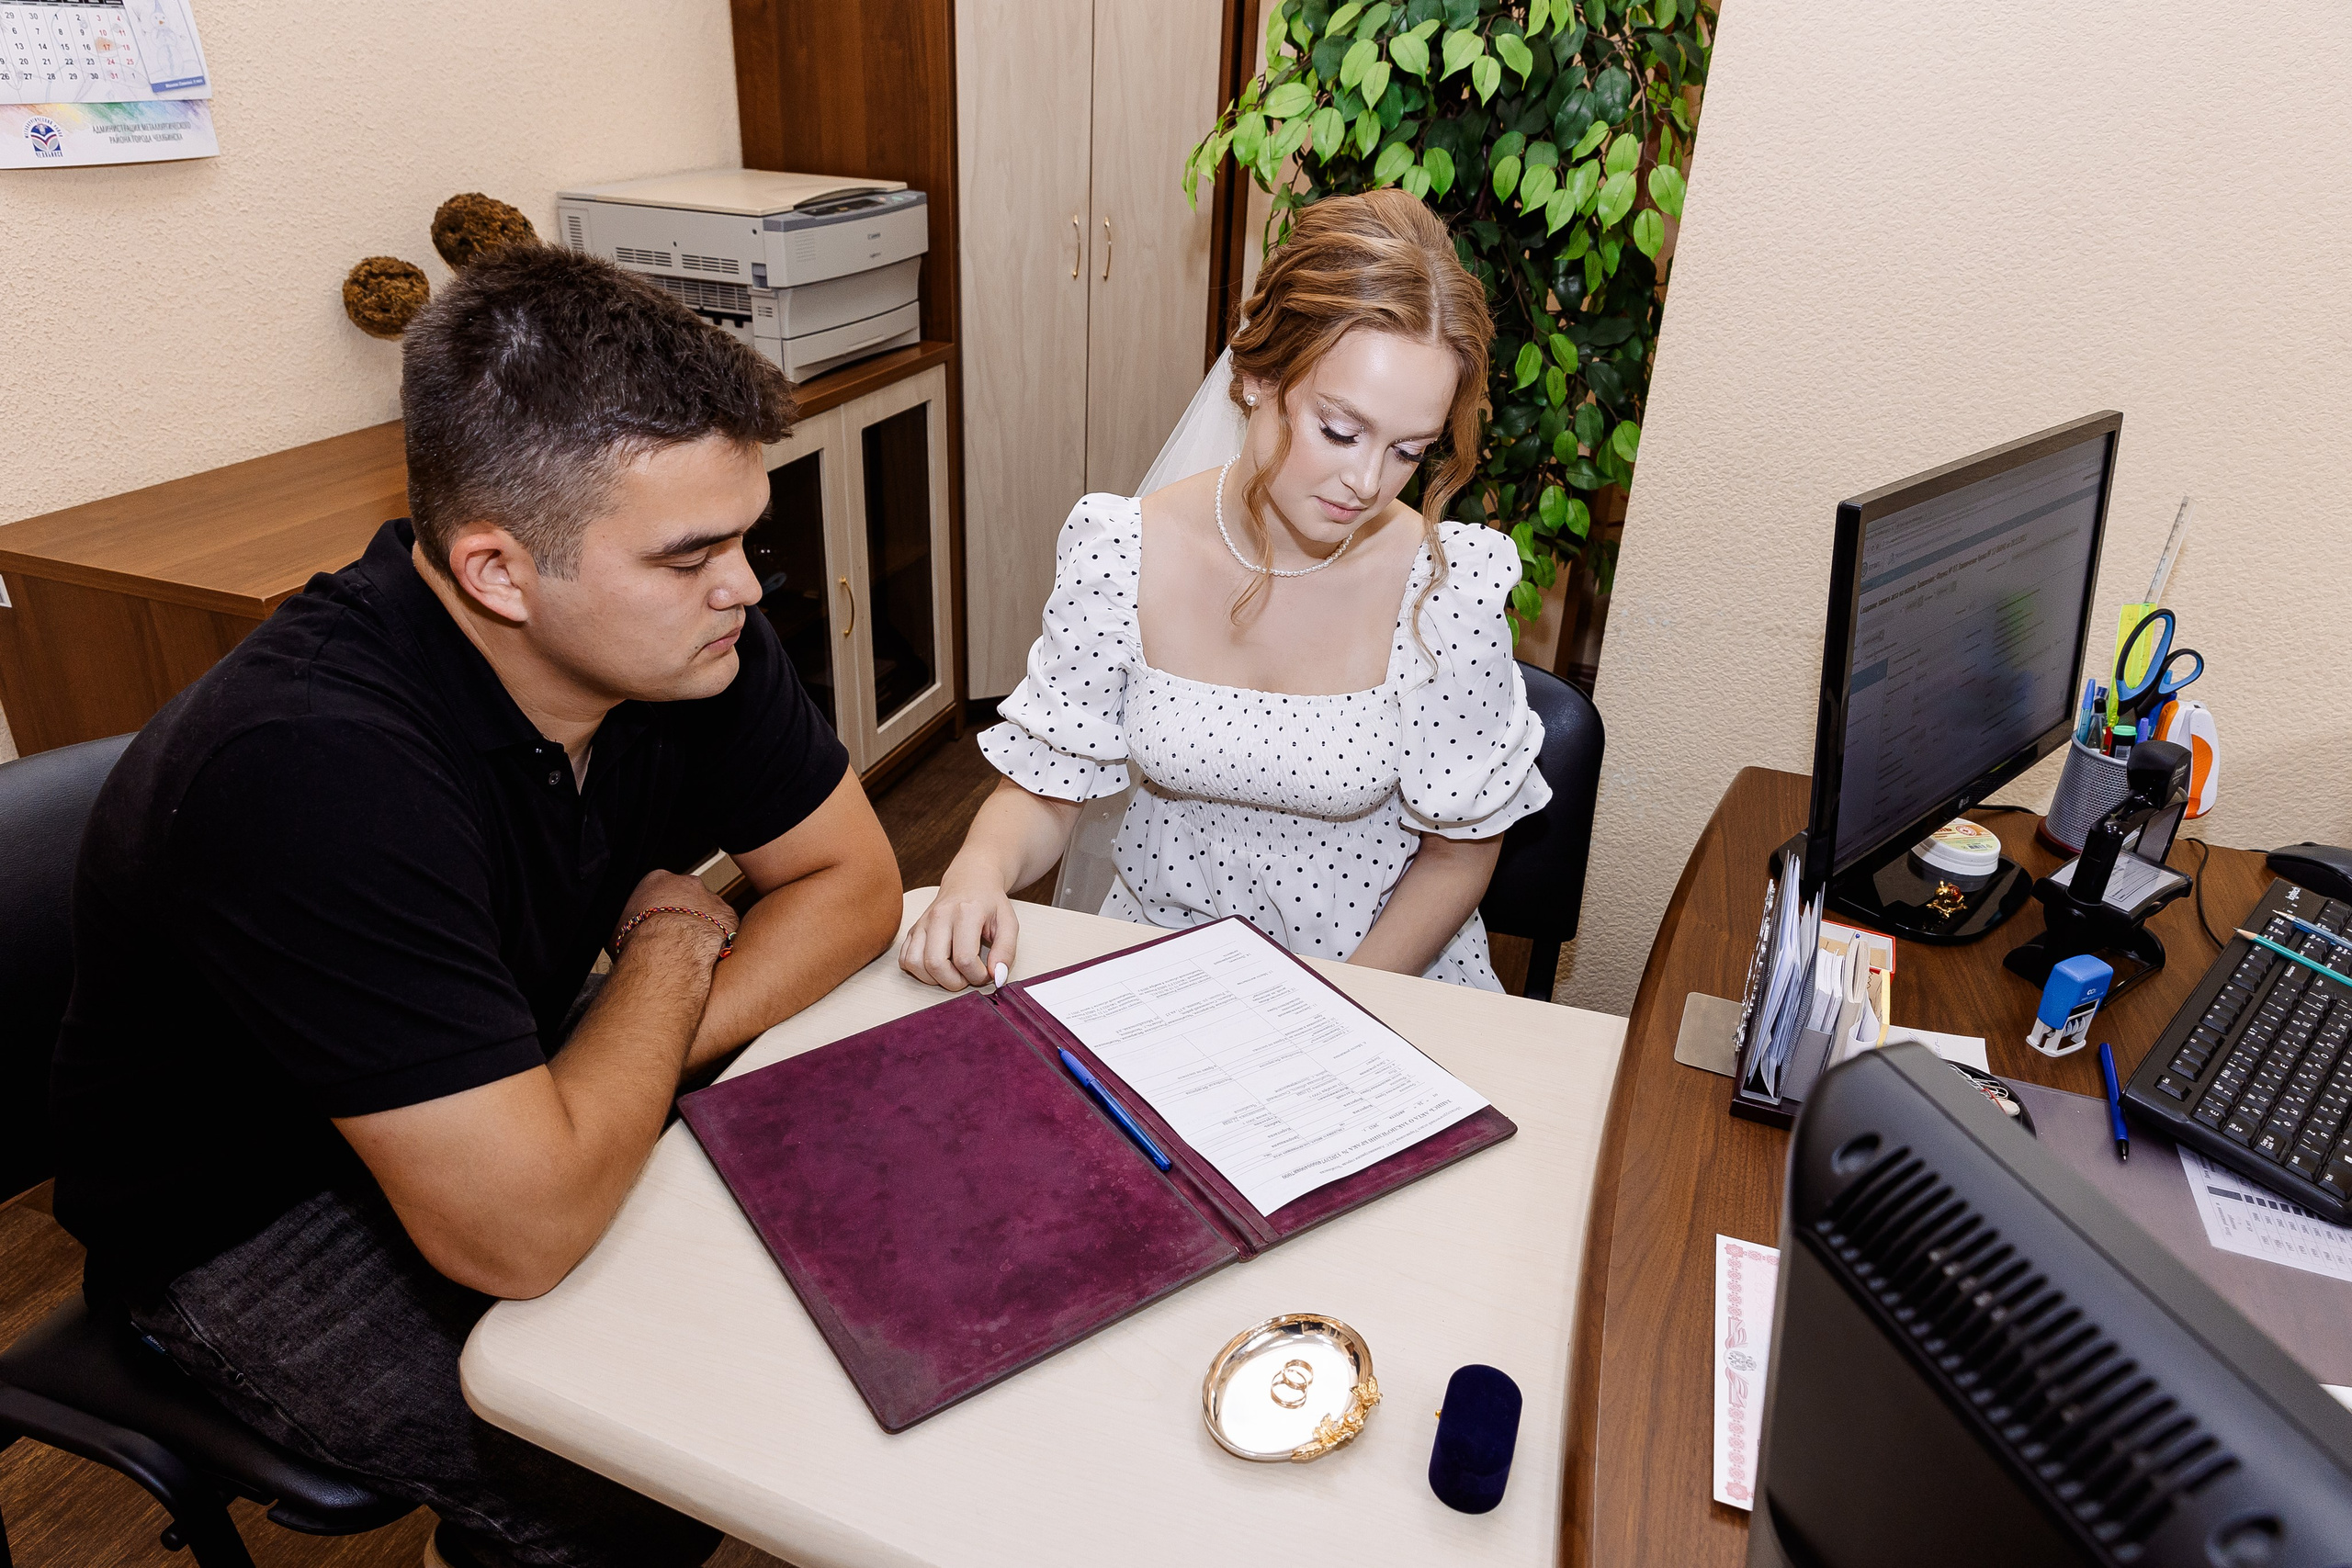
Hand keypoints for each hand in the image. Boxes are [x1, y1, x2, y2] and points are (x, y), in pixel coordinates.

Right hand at [612, 868, 737, 964]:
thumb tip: (623, 934)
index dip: (658, 909)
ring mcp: (710, 898)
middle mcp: (687, 883)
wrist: (667, 951)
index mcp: (657, 880)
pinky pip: (726, 928)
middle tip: (675, 938)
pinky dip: (719, 939)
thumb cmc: (639, 940)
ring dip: (703, 927)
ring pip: (709, 912)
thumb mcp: (617, 928)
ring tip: (691, 950)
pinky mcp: (728, 916)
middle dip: (683, 915)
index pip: (660, 889)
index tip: (657, 924)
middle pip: (687, 897)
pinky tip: (707, 954)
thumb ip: (626, 923)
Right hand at [899, 868, 1019, 990]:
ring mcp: (923, 922)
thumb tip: (997, 977)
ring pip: (915, 963)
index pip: (964, 959)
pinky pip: (905, 959)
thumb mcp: (1009, 923)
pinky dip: (919, 971)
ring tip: (953, 972)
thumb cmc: (989, 903)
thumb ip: (1006, 951)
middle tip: (968, 977)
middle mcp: (939, 916)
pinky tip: (938, 965)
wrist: (970, 880)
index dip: (978, 976)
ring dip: (934, 979)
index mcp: (966, 912)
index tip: (986, 973)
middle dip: (954, 982)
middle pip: (935, 964)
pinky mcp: (913, 929)